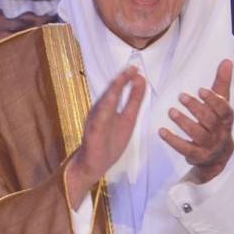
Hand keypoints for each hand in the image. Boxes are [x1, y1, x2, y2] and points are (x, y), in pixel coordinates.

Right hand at [65, 66, 146, 207]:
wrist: (93, 165)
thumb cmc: (109, 144)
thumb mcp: (127, 120)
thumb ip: (133, 101)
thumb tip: (141, 82)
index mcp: (109, 108)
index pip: (119, 91)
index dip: (127, 80)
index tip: (137, 70)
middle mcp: (101, 110)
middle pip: (111, 92)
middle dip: (121, 80)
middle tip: (132, 68)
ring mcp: (95, 120)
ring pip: (104, 101)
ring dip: (113, 89)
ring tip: (122, 77)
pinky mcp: (93, 131)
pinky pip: (99, 117)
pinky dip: (105, 107)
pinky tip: (111, 98)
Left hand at [159, 59, 233, 183]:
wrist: (218, 156)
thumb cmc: (217, 123)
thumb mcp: (221, 103)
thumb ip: (221, 83)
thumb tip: (227, 60)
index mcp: (227, 119)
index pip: (224, 109)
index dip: (213, 100)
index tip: (200, 90)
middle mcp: (221, 133)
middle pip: (210, 120)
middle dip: (196, 108)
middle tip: (181, 96)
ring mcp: (210, 146)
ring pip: (198, 134)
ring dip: (184, 122)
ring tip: (171, 111)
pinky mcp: (197, 156)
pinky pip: (185, 148)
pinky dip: (173, 140)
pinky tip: (161, 131)